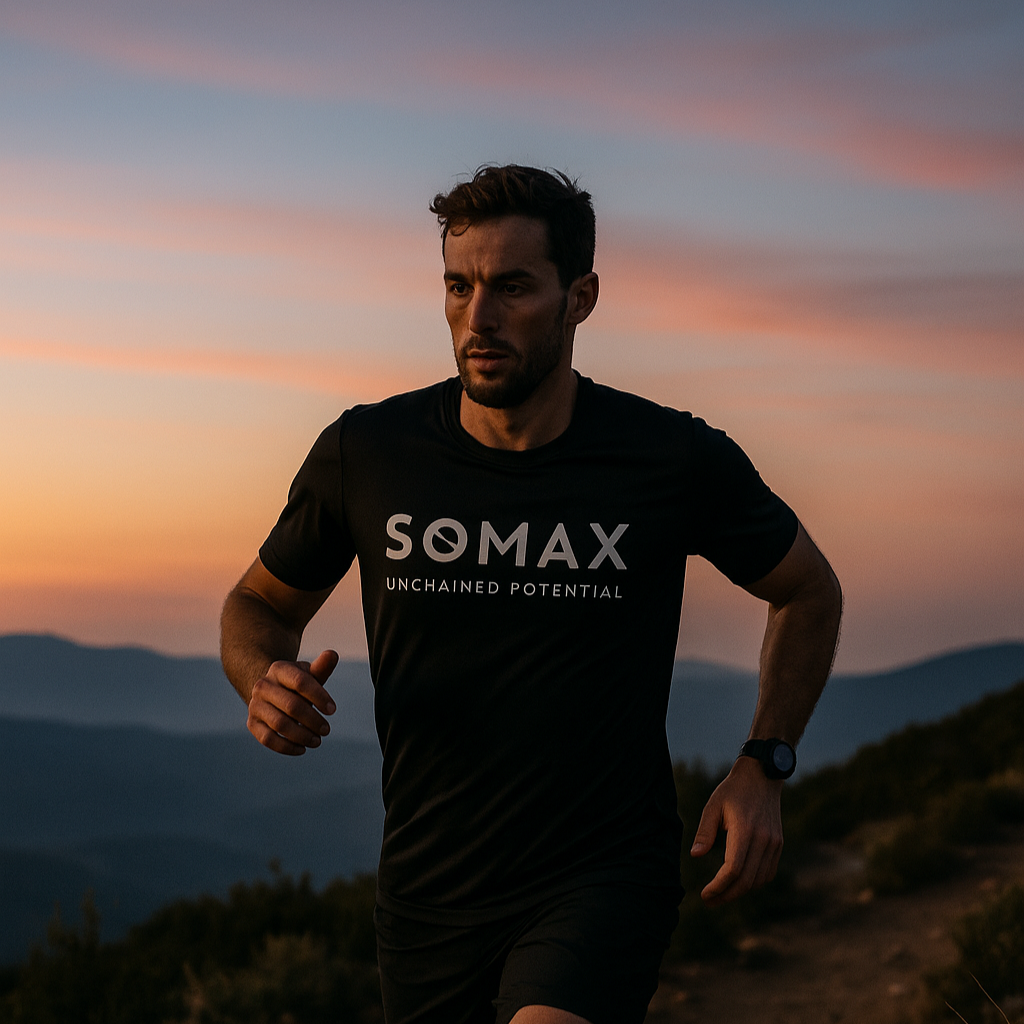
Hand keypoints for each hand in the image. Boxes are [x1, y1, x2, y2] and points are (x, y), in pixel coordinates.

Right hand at [246, 649, 338, 755]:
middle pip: (291, 706)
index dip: (319, 697)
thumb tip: (332, 655)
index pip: (301, 682)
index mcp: (279, 669)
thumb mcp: (309, 674)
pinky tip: (302, 749)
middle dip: (312, 720)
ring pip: (279, 724)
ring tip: (317, 741)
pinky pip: (268, 739)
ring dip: (301, 735)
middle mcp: (263, 686)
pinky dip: (286, 747)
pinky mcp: (252, 723)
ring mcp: (255, 705)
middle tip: (327, 730)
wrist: (273, 693)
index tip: (333, 710)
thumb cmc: (298, 684)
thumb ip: (321, 667)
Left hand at [689, 756, 783, 905]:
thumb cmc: (733, 790)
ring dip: (740, 891)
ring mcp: (774, 843)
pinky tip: (739, 882)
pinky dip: (754, 883)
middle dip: (727, 895)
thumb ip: (705, 831)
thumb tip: (695, 855)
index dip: (718, 886)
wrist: (762, 776)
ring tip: (721, 893)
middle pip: (746, 880)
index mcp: (744, 829)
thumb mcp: (713, 805)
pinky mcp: (778, 844)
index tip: (705, 894)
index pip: (733, 869)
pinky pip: (768, 873)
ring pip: (758, 880)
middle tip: (710, 901)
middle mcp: (763, 839)